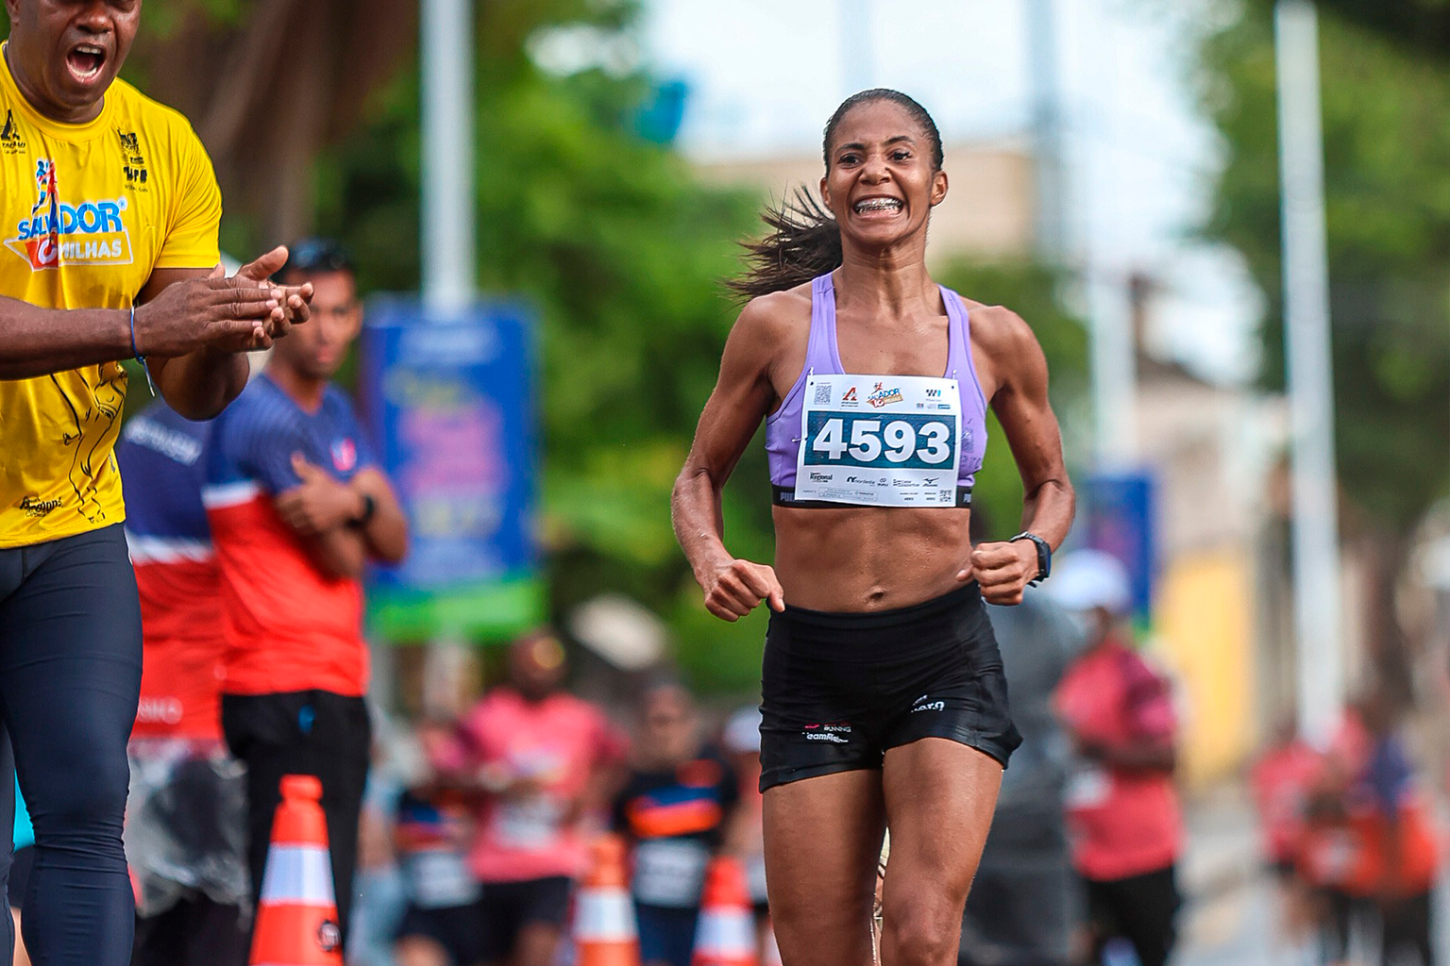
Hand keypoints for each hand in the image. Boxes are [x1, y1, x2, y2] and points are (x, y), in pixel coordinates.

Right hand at [132, 264, 285, 356]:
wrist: (140, 329)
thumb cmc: (162, 310)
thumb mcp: (182, 289)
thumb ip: (204, 280)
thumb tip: (222, 266)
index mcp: (199, 286)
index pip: (231, 282)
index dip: (252, 285)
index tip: (269, 285)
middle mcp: (202, 297)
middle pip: (237, 293)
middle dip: (261, 294)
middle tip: (281, 295)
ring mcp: (202, 313)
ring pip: (236, 308)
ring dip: (258, 308)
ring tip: (277, 308)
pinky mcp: (200, 331)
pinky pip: (227, 327)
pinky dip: (244, 326)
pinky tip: (259, 328)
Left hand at [236, 245, 312, 339]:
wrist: (214, 316)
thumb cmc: (236, 294)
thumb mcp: (249, 276)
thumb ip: (265, 265)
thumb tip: (284, 249)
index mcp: (282, 299)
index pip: (301, 296)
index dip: (306, 293)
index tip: (307, 286)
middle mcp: (281, 316)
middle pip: (300, 316)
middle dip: (300, 308)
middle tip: (294, 300)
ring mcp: (270, 330)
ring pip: (284, 329)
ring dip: (282, 321)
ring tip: (276, 312)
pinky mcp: (255, 342)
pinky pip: (264, 343)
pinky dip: (263, 337)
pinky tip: (258, 330)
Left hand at [274, 453, 362, 535]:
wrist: (350, 502)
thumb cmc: (333, 487)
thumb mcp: (319, 475)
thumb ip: (304, 468)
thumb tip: (294, 457)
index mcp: (304, 494)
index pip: (282, 501)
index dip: (277, 502)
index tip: (277, 502)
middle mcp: (306, 507)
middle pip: (285, 514)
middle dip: (282, 512)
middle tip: (282, 510)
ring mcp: (312, 518)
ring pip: (292, 523)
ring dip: (289, 520)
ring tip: (289, 517)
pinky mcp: (318, 527)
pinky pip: (301, 529)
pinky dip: (298, 527)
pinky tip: (298, 523)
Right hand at [700, 558, 784, 621]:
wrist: (713, 567)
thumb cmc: (744, 572)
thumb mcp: (763, 573)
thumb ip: (775, 590)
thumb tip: (780, 608)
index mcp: (740, 567)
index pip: (764, 591)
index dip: (763, 589)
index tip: (755, 582)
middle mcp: (725, 578)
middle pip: (754, 603)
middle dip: (754, 598)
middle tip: (745, 589)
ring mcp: (716, 591)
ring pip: (744, 611)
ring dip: (745, 606)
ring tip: (737, 594)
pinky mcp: (709, 603)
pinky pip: (733, 618)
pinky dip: (735, 613)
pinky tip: (729, 601)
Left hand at [962, 539, 1038, 604]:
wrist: (1029, 558)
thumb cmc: (1006, 552)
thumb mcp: (990, 548)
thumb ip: (972, 561)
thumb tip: (959, 578)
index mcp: (1010, 554)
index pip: (980, 561)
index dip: (974, 560)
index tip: (978, 559)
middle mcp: (1016, 570)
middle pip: (984, 579)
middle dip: (977, 574)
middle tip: (981, 570)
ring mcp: (1018, 585)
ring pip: (987, 592)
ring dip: (982, 586)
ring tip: (988, 578)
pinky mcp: (1018, 597)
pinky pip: (993, 601)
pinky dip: (990, 595)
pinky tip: (994, 586)